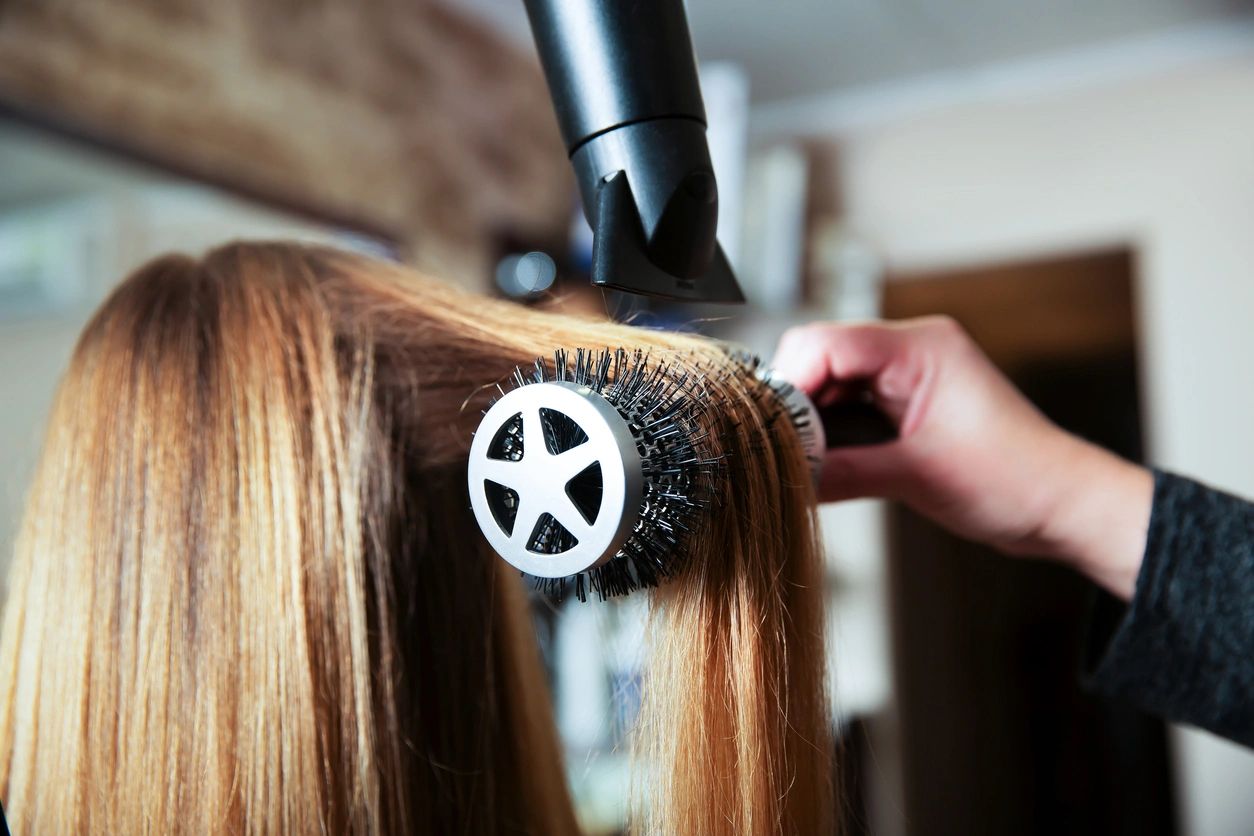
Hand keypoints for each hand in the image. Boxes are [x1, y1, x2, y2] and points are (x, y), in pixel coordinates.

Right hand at [773, 316, 1153, 599]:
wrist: (1061, 504)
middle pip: (821, 357)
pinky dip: (832, 431)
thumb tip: (786, 475)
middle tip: (787, 452)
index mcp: (921, 347)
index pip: (826, 343)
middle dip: (797, 404)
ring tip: (807, 462)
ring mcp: (909, 374)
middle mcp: (912, 349)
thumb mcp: (918, 478)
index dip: (791, 383)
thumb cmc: (1017, 480)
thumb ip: (843, 471)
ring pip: (830, 382)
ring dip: (814, 420)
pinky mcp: (906, 401)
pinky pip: (850, 403)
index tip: (775, 430)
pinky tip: (827, 461)